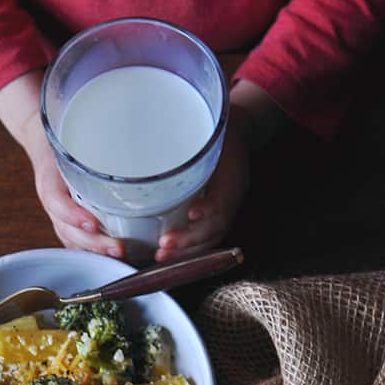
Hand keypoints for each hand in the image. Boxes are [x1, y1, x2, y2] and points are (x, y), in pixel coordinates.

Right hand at [31, 138, 124, 257]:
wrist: (44, 140)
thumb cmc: (64, 138)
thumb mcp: (73, 135)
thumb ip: (96, 137)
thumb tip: (131, 127)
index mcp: (50, 178)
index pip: (54, 199)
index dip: (72, 215)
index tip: (92, 222)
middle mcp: (53, 201)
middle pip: (67, 229)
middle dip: (92, 241)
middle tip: (118, 248)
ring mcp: (58, 215)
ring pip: (72, 240)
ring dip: (95, 251)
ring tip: (120, 256)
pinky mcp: (66, 222)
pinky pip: (76, 243)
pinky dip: (93, 253)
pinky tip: (112, 257)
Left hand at [154, 116, 249, 261]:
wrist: (236, 129)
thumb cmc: (214, 127)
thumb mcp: (204, 129)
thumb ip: (184, 139)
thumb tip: (148, 136)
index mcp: (232, 172)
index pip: (225, 196)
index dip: (209, 209)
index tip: (191, 213)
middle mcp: (234, 193)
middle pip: (216, 226)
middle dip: (189, 240)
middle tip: (163, 246)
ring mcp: (229, 205)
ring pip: (212, 237)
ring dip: (187, 251)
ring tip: (161, 256)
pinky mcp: (220, 213)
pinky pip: (208, 236)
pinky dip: (190, 248)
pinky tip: (171, 253)